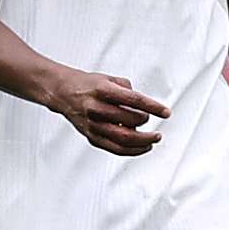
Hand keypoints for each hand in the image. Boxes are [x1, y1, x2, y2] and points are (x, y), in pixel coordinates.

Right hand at [37, 66, 166, 155]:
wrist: (62, 93)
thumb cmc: (87, 85)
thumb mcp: (108, 78)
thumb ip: (127, 89)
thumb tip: (143, 104)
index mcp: (103, 90)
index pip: (134, 100)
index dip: (153, 107)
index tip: (166, 112)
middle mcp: (96, 108)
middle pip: (129, 121)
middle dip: (146, 122)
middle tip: (153, 123)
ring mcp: (93, 125)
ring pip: (123, 139)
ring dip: (143, 141)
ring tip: (154, 139)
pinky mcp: (91, 136)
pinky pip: (115, 148)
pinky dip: (132, 150)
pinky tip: (142, 147)